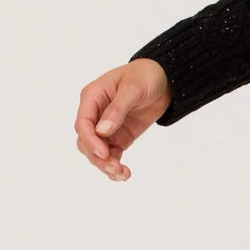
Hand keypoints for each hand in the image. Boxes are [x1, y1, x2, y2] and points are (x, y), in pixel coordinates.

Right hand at [74, 58, 172, 181]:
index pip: (83, 123)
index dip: (90, 140)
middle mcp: (95, 114)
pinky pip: (111, 155)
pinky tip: (124, 174)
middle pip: (86, 142)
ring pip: (96, 152)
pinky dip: (115, 166)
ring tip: (122, 173)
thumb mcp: (133, 87)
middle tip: (114, 167)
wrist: (166, 79)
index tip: (104, 153)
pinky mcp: (118, 137)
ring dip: (106, 165)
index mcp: (93, 97)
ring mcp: (106, 127)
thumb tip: (101, 131)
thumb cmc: (146, 75)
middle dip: (98, 157)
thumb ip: (117, 108)